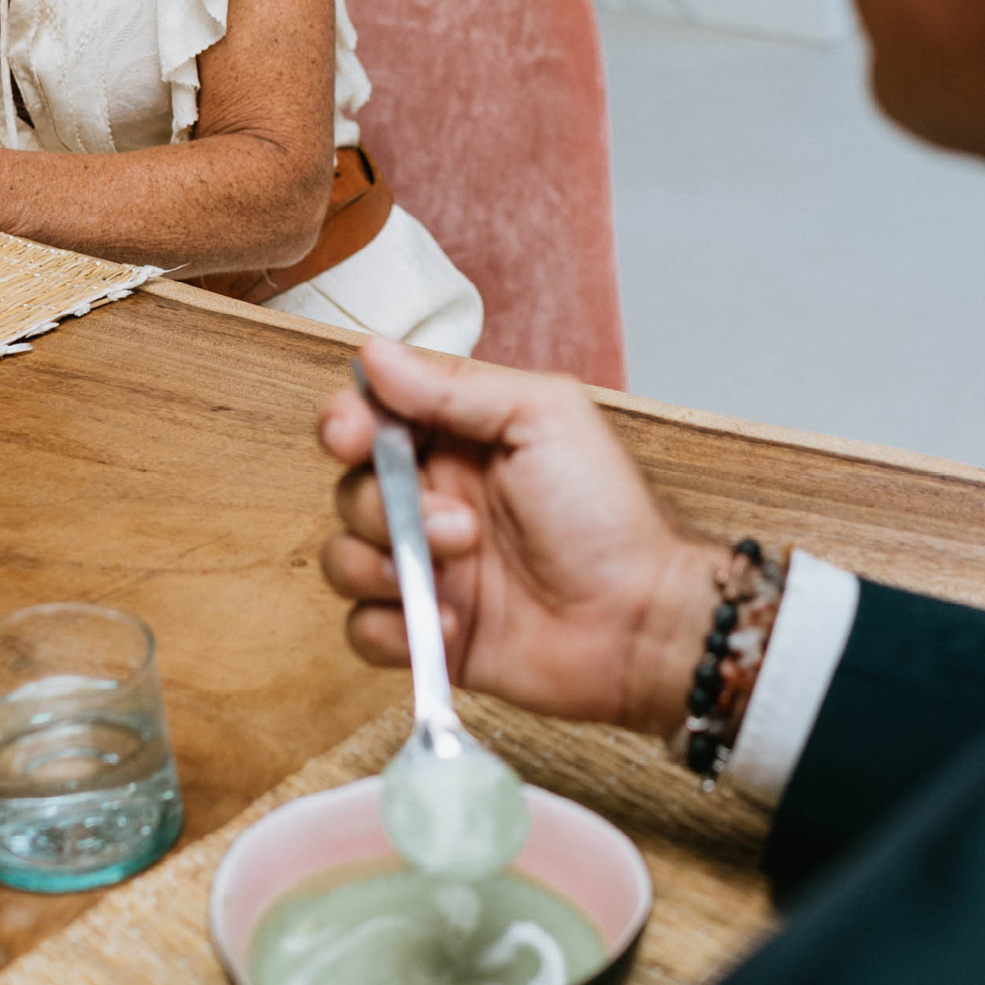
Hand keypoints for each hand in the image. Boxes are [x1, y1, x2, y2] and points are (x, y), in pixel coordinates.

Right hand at [318, 337, 722, 736]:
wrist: (641, 621)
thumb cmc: (607, 513)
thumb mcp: (542, 418)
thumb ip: (454, 387)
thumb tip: (374, 353)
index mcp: (455, 439)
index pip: (368, 417)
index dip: (346, 424)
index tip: (354, 438)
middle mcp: (431, 499)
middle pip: (349, 489)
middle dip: (384, 507)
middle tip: (461, 526)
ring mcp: (426, 567)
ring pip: (343, 557)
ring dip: (382, 566)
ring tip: (457, 575)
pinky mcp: (426, 631)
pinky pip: (363, 628)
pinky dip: (393, 629)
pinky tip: (454, 626)